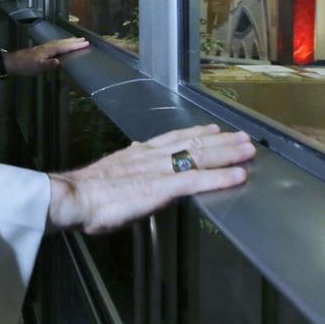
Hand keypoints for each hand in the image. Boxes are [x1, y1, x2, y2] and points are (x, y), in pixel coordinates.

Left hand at [2, 37, 89, 76]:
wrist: (12, 62)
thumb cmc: (25, 66)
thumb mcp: (37, 68)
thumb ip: (49, 65)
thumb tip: (60, 62)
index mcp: (48, 50)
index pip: (64, 47)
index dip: (75, 46)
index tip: (85, 44)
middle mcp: (47, 46)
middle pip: (63, 42)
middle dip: (74, 41)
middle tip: (85, 40)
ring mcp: (44, 47)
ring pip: (59, 42)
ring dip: (69, 41)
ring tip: (77, 40)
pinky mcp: (41, 49)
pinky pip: (56, 44)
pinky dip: (62, 43)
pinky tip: (62, 46)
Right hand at [47, 124, 254, 234]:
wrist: (75, 196)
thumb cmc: (86, 192)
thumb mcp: (109, 172)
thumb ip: (125, 167)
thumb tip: (131, 157)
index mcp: (138, 153)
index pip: (173, 137)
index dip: (195, 132)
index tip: (213, 127)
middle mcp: (152, 155)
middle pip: (193, 143)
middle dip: (221, 140)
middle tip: (244, 137)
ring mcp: (160, 170)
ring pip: (200, 156)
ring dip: (228, 153)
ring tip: (249, 150)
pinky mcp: (163, 188)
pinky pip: (198, 181)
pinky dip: (221, 177)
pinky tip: (238, 177)